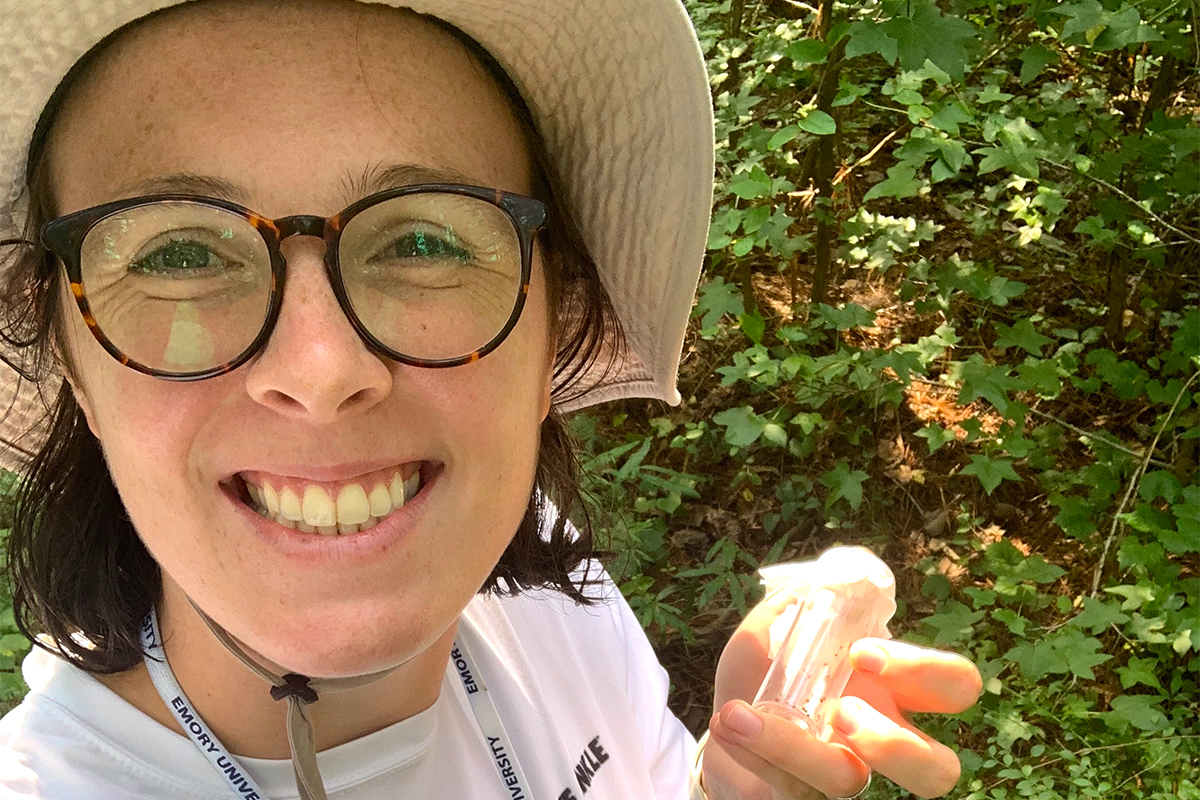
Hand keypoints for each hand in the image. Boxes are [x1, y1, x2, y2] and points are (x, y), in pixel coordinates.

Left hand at [701, 593, 981, 799]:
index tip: (861, 652)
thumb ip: (795, 604)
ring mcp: (842, 777)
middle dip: (897, 745)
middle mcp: (880, 741)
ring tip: (740, 713)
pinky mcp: (800, 797)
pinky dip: (754, 752)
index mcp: (892, 690)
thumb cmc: (766, 672)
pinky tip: (726, 721)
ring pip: (847, 784)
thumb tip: (818, 581)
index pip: (954, 685)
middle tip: (842, 710)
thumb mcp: (775, 628)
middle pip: (940, 770)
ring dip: (792, 746)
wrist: (724, 723)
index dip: (926, 671)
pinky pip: (789, 790)